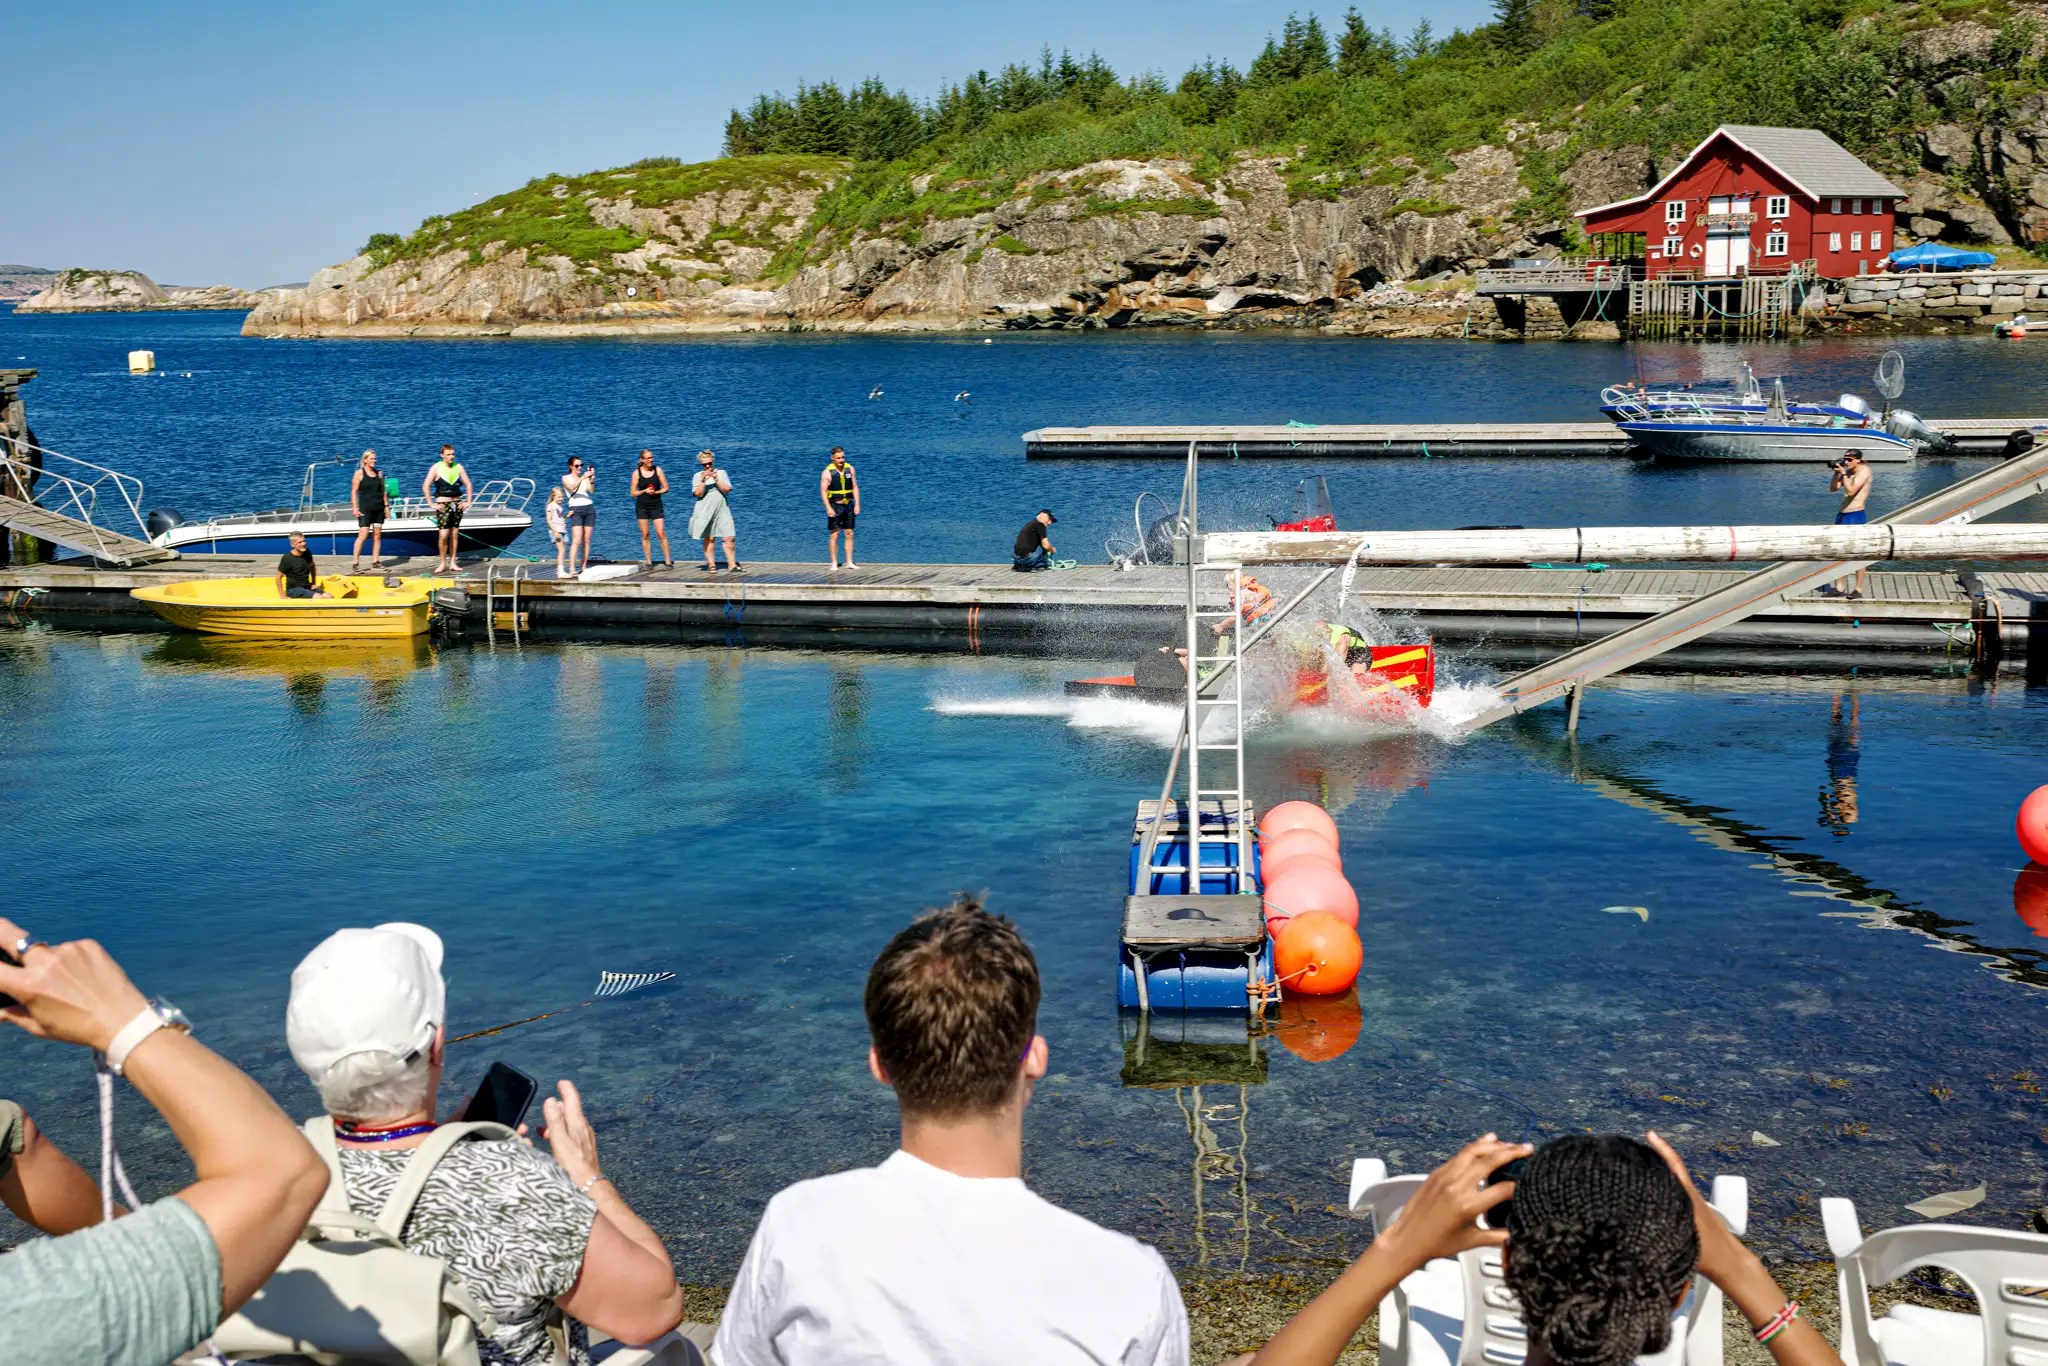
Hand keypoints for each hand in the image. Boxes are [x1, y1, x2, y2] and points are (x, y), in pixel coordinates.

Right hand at [0, 919, 150, 1052]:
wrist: (124, 1020)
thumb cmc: (79, 1027)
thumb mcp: (39, 1026)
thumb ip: (12, 1014)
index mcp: (29, 985)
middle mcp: (46, 962)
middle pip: (8, 933)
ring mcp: (69, 949)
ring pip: (45, 950)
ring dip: (46, 962)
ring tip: (67, 983)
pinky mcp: (88, 944)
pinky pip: (69, 949)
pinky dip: (70, 960)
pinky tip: (83, 978)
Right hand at [540, 1079, 600, 1187]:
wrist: (589, 1186)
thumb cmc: (573, 1165)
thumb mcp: (560, 1142)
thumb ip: (555, 1121)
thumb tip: (552, 1100)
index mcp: (578, 1124)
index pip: (573, 1100)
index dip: (567, 1090)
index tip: (561, 1083)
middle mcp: (583, 1128)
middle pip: (572, 1111)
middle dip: (560, 1106)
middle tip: (548, 1105)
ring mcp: (585, 1138)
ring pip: (570, 1123)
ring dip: (558, 1121)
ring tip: (544, 1127)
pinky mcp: (583, 1148)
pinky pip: (571, 1134)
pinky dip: (560, 1132)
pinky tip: (553, 1140)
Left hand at [1374, 1133, 1529, 1274]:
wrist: (1407, 1238)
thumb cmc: (1438, 1243)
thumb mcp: (1472, 1241)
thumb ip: (1498, 1236)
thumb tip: (1518, 1233)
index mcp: (1468, 1206)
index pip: (1502, 1189)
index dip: (1519, 1185)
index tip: (1531, 1180)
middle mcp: (1457, 1187)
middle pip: (1489, 1161)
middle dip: (1512, 1152)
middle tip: (1528, 1148)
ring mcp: (1445, 1176)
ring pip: (1473, 1152)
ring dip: (1494, 1145)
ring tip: (1510, 1143)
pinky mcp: (1437, 1172)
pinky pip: (1460, 1154)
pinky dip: (1475, 1146)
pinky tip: (1487, 1141)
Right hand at [1645, 1131, 1746, 1286]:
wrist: (1733, 1264)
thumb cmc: (1710, 1256)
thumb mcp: (1682, 1243)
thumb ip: (1662, 1231)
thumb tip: (1636, 1226)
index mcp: (1689, 1199)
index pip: (1675, 1167)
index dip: (1663, 1150)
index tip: (1651, 1134)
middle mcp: (1692, 1197)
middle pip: (1673, 1171)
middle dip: (1658, 1158)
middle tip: (1639, 1149)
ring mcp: (1696, 1205)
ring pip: (1676, 1183)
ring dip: (1662, 1175)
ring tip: (1643, 1170)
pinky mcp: (1698, 1215)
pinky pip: (1679, 1195)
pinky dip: (1667, 1191)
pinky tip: (1656, 1197)